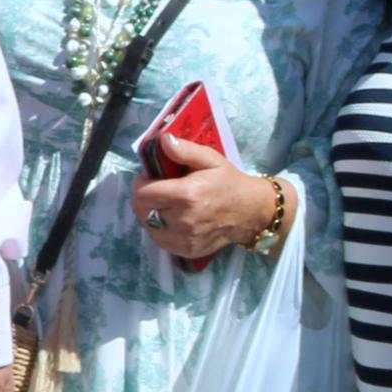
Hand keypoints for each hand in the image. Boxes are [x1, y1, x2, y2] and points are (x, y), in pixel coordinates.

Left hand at [132, 139, 280, 260]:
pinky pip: (160, 240)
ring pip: (148, 227)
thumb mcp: (210, 160)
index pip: (142, 194)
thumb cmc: (229, 183)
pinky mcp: (186, 251)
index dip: (140, 183)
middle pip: (142, 210)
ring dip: (150, 214)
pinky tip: (171, 219)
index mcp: (186, 196)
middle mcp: (183, 220)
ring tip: (165, 204)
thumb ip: (185, 150)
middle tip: (158, 190)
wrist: (251, 211)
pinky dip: (160, 229)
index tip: (149, 177)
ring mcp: (184, 239)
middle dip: (145, 198)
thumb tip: (163, 141)